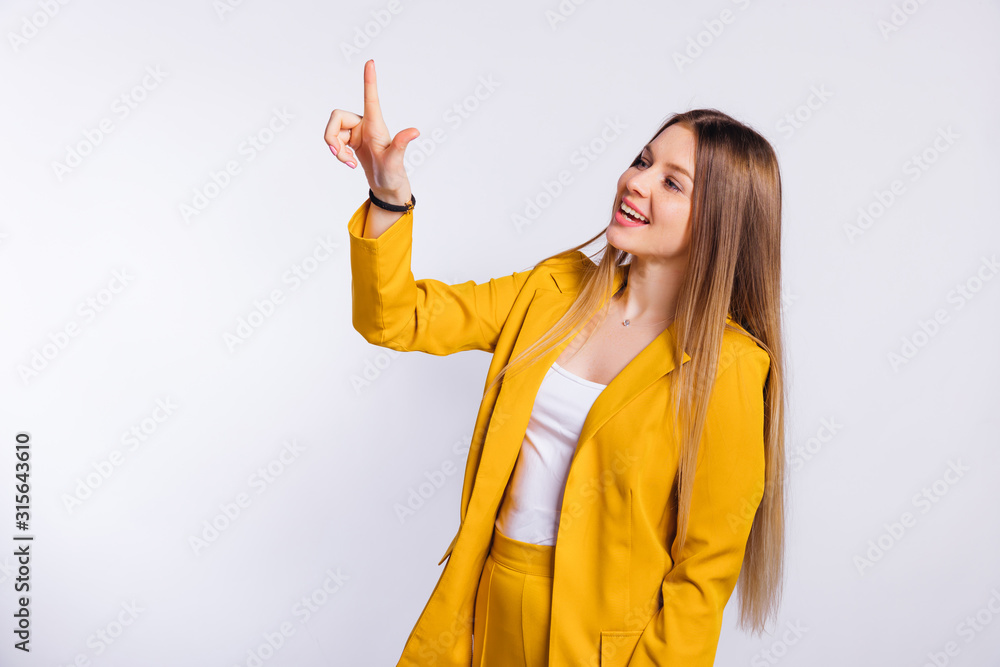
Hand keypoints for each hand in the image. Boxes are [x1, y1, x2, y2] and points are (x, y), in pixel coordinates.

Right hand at [324, 59, 418, 204]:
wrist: (386, 186)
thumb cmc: (393, 174)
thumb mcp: (395, 161)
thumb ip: (401, 145)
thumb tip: (415, 131)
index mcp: (375, 124)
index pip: (371, 98)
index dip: (369, 80)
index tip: (371, 61)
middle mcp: (364, 124)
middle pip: (336, 117)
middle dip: (331, 137)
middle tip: (339, 155)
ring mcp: (356, 132)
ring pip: (332, 132)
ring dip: (335, 149)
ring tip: (349, 162)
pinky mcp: (350, 140)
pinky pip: (333, 141)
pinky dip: (337, 154)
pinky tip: (350, 162)